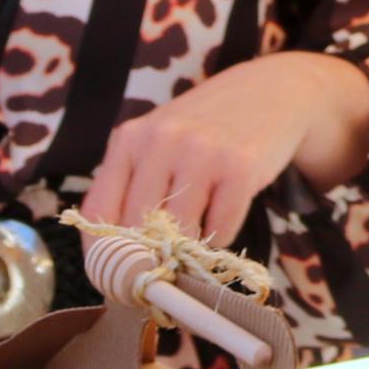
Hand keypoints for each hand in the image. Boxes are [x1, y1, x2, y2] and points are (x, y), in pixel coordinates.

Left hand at [81, 52, 368, 249]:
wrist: (270, 89)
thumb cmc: (206, 127)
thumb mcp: (158, 143)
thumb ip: (133, 187)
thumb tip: (115, 261)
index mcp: (129, 139)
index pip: (98, 211)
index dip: (102, 256)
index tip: (113, 279)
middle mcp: (160, 141)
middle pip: (138, 230)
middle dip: (148, 260)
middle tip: (161, 273)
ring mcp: (200, 152)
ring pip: (180, 234)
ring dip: (187, 251)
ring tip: (195, 241)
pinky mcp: (239, 167)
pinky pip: (220, 229)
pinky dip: (220, 238)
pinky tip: (222, 220)